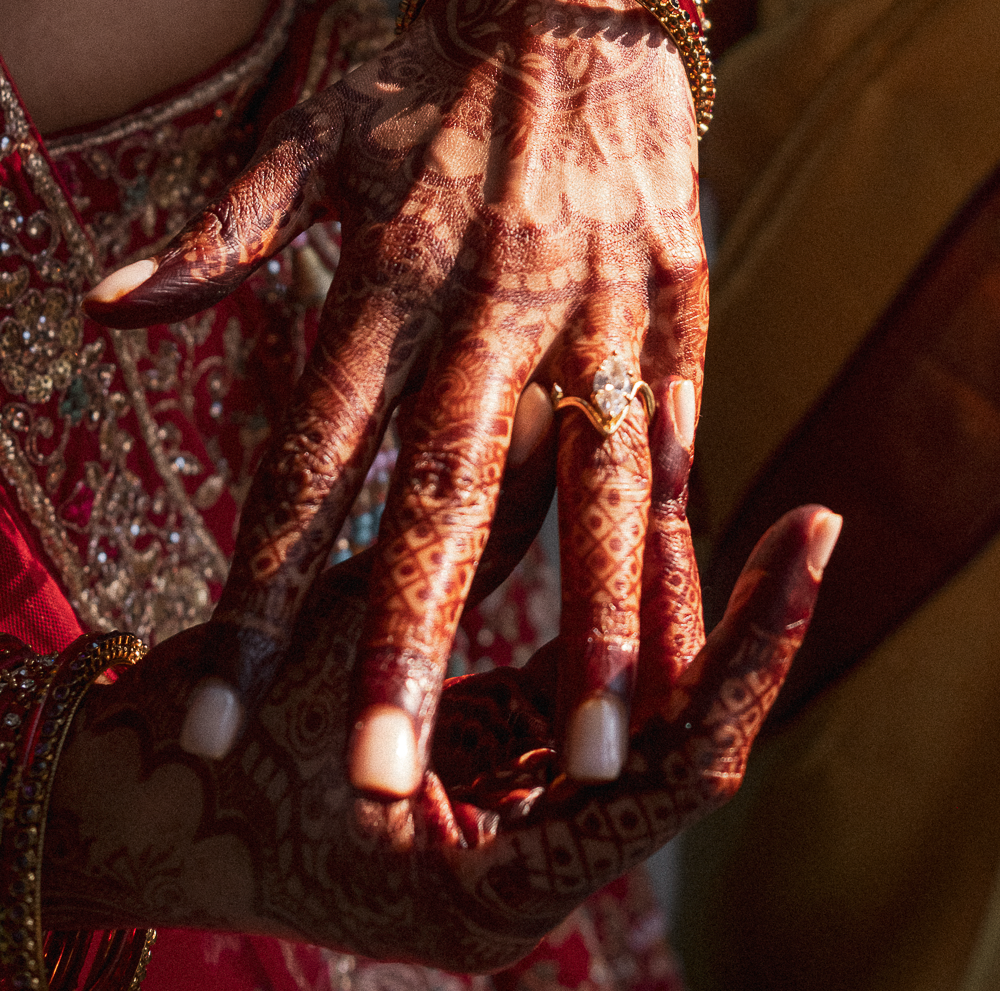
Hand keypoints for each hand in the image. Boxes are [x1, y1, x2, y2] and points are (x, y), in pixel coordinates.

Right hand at [42, 501, 839, 967]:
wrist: (132, 805)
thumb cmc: (207, 753)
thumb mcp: (336, 642)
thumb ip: (457, 544)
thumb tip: (561, 414)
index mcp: (499, 891)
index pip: (681, 773)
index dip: (744, 654)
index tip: (800, 547)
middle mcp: (528, 873)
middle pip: (684, 749)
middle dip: (748, 634)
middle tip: (812, 525)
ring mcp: (516, 821)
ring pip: (645, 724)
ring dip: (699, 627)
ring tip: (774, 529)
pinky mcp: (495, 767)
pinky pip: (587, 697)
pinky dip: (623, 627)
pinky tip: (660, 542)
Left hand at [85, 0, 707, 793]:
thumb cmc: (430, 70)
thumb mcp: (316, 127)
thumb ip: (227, 229)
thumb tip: (106, 309)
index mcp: (391, 269)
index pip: (313, 456)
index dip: (262, 588)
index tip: (220, 708)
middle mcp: (492, 299)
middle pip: (443, 492)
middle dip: (408, 643)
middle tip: (376, 778)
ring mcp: (596, 303)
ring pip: (587, 484)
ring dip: (585, 623)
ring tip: (590, 757)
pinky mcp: (677, 300)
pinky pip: (674, 437)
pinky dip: (674, 542)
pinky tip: (681, 645)